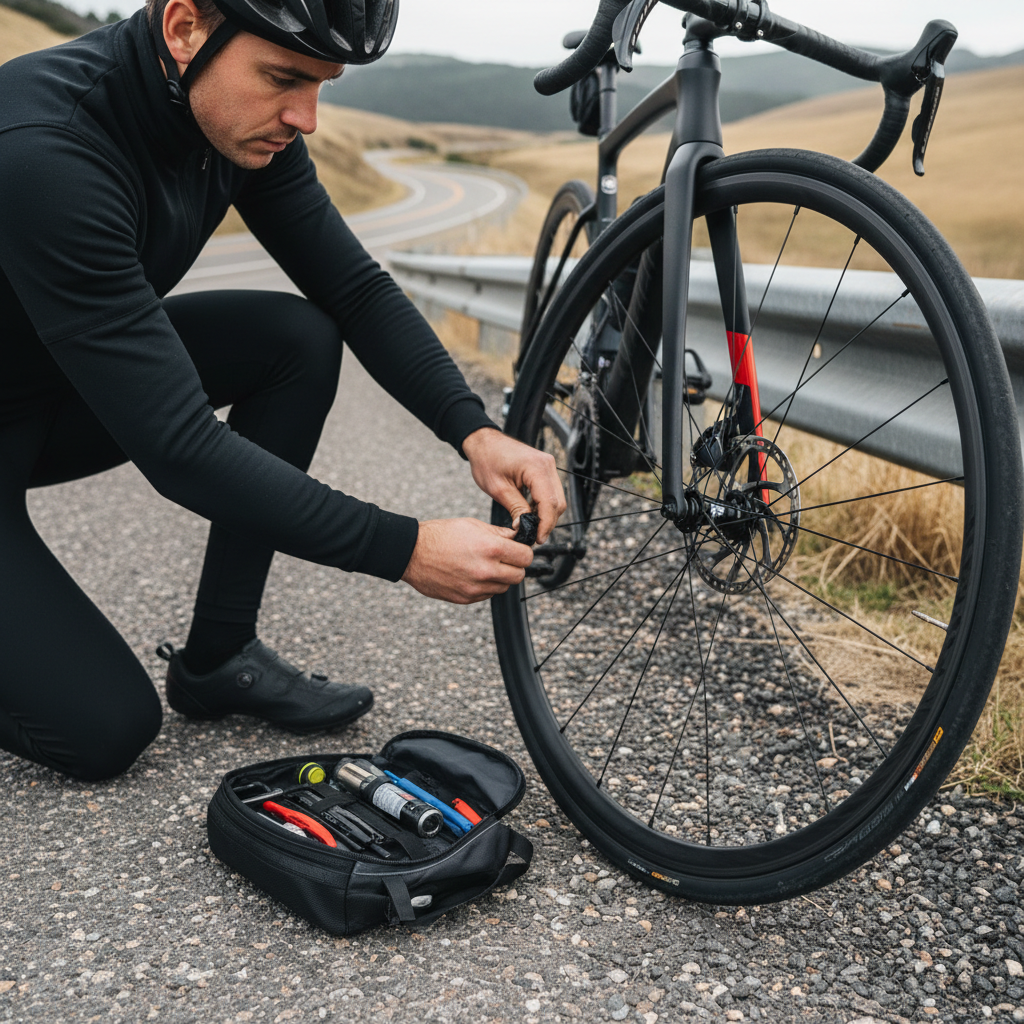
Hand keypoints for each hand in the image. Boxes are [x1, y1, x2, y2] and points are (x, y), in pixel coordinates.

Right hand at [401, 518, 534, 603]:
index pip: (526, 557)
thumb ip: (499, 534)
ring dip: (501, 577)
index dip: (523, 552)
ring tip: (486, 565)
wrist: (411, 553)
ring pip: (504, 587)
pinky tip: (473, 574)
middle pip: (519, 575)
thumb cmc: (440, 535)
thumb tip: (518, 538)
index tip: (518, 549)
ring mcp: (476, 588)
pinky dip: (486, 586)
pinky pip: (488, 595)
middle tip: (504, 558)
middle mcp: (486, 570)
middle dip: (515, 566)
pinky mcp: (466, 598)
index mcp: (491, 548)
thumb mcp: (472, 525)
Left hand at [461, 427, 566, 542]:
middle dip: (547, 522)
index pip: (550, 503)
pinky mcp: (545, 469)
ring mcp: (548, 466)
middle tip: (533, 536)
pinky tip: (530, 512)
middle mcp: (548, 465)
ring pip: (557, 499)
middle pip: (558, 502)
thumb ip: (516, 509)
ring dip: (546, 514)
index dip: (546, 525)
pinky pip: (551, 492)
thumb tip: (525, 528)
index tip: (538, 539)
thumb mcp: (499, 489)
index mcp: (537, 468)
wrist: (483, 441)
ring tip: (529, 525)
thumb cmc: (487, 459)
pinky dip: (543, 505)